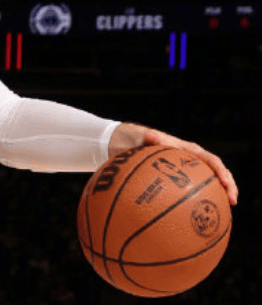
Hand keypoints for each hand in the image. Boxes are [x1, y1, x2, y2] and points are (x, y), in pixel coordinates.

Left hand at [109, 123, 237, 205]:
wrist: (124, 143)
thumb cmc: (135, 139)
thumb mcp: (141, 137)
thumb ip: (149, 138)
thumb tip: (150, 136)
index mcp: (188, 150)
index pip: (211, 160)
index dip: (222, 171)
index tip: (226, 184)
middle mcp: (191, 161)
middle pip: (217, 174)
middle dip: (229, 187)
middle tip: (233, 202)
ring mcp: (186, 173)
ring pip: (208, 185)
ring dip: (217, 198)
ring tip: (224, 214)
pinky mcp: (178, 182)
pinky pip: (190, 194)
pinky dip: (196, 205)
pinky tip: (194, 221)